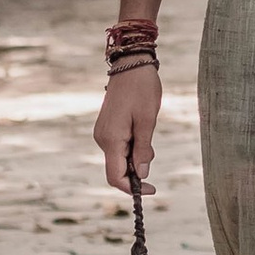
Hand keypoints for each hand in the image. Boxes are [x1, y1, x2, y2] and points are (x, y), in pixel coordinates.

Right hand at [95, 59, 162, 187]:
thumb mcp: (148, 121)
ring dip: (135, 157)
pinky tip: (142, 132)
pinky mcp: (106, 128)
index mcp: (111, 139)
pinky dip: (131, 148)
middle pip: (117, 169)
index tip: (151, 189)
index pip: (115, 177)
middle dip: (136, 170)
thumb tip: (142, 175)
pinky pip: (118, 147)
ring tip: (148, 133)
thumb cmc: (142, 90)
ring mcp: (102, 133)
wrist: (131, 65)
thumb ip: (143, 150)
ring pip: (119, 158)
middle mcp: (102, 139)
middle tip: (153, 150)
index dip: (132, 188)